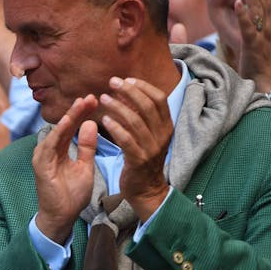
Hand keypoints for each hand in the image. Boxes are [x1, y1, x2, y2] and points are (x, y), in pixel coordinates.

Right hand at [32, 95, 98, 243]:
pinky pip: (49, 145)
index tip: (96, 100)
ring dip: (69, 117)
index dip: (82, 113)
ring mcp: (42, 156)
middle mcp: (48, 149)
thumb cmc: (72, 194)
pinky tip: (68, 122)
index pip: (71, 126)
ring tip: (82, 103)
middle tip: (91, 97)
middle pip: (64, 125)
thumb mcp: (85, 166)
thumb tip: (90, 123)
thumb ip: (87, 146)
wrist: (62, 216)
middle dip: (77, 110)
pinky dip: (58, 132)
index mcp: (59, 149)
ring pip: (56, 131)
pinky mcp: (40, 165)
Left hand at [99, 77, 172, 220]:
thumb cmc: (143, 158)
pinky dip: (115, 127)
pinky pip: (127, 140)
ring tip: (103, 98)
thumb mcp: (148, 135)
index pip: (159, 99)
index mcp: (166, 126)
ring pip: (136, 121)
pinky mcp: (139, 160)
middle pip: (148, 106)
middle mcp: (162, 135)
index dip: (143, 86)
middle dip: (129, 91)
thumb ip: (142, 116)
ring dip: (118, 106)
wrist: (147, 190)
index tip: (127, 79)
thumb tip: (127, 92)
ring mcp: (152, 148)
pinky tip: (104, 119)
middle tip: (112, 82)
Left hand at [233, 0, 270, 90]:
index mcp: (268, 23)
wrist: (268, 85)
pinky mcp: (253, 47)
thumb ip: (250, 22)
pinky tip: (238, 4)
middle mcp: (268, 26)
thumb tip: (241, 6)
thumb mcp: (255, 38)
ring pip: (257, 8)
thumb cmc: (258, 63)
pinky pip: (248, 29)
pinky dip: (243, 16)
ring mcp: (262, 36)